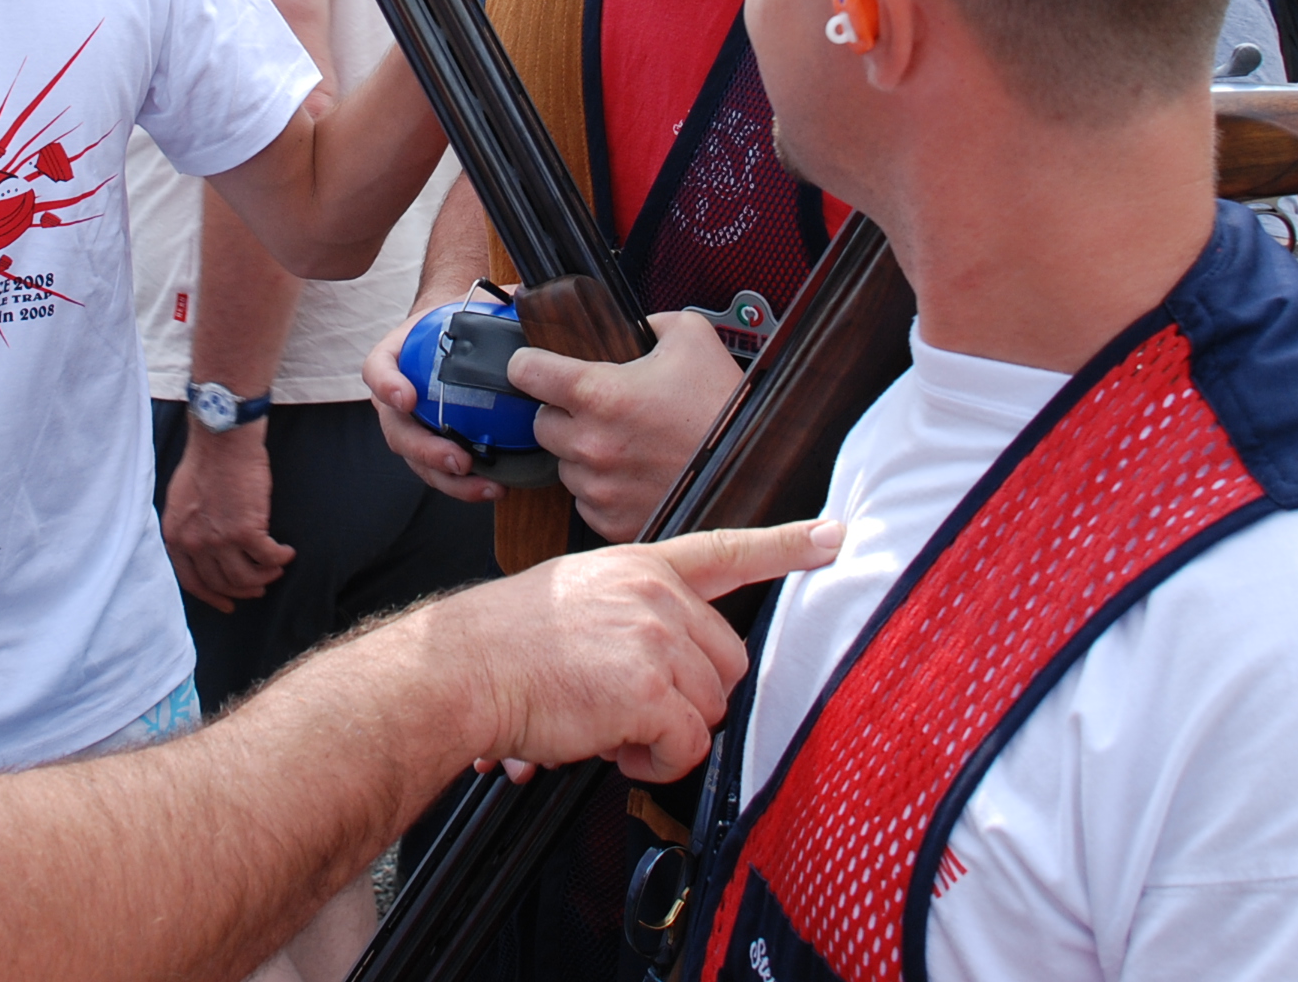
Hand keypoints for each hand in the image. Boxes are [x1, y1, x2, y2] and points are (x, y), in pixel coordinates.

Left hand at [164, 424, 294, 611]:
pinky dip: (280, 558)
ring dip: (265, 576)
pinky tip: (286, 552)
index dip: (213, 597)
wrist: (222, 440)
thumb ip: (187, 528)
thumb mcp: (180, 501)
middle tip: (259, 586)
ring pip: (246, 578)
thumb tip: (201, 548)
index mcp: (176, 536)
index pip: (192, 582)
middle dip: (244, 589)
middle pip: (222, 583)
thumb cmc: (205, 462)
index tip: (228, 604)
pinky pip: (268, 558)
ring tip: (276, 567)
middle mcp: (195, 543)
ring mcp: (220, 539)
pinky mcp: (247, 530)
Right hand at [364, 311, 503, 502]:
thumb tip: (531, 302)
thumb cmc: (461, 320)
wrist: (454, 335)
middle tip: (457, 459)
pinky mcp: (433, 446)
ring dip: (447, 479)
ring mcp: (412, 425)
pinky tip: (495, 486)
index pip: (378, 368)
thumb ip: (496, 302)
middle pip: (396, 429)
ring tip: (483, 485)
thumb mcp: (474, 304)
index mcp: (396, 356)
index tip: (406, 398)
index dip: (386, 384)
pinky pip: (440, 471)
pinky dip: (463, 485)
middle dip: (423, 449)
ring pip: (416, 460)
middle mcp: (395, 396)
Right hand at [429, 519, 843, 782]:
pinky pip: (687, 746)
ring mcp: (657, 639)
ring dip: (667, 732)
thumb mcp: (576, 598)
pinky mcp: (651, 690)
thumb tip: (664, 669)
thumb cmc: (506, 644)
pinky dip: (654, 762)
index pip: (725, 550)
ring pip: (710, 708)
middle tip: (630, 706)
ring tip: (608, 722)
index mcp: (638, 566)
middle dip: (690, 697)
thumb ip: (631, 618)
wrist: (463, 668)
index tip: (833, 536)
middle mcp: (655, 595)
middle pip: (727, 661)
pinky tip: (610, 744)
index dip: (786, 545)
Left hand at [511, 311, 743, 540]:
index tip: (535, 366)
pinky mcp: (613, 521)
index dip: (530, 363)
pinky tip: (636, 474)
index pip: (527, 371)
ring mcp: (599, 488)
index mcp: (600, 394)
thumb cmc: (725, 411)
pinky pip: (587, 502)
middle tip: (600, 410)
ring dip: (584, 454)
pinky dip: (603, 489)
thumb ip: (651, 323)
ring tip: (628, 444)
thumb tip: (634, 327)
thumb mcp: (693, 338)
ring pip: (565, 465)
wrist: (758, 470)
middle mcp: (591, 443)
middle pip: (542, 423)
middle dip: (564, 413)